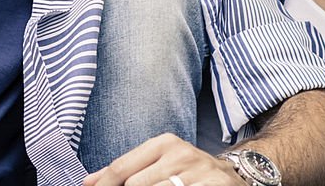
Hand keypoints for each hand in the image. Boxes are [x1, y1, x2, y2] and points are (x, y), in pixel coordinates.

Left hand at [83, 134, 242, 185]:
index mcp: (164, 143)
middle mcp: (180, 154)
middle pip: (136, 185)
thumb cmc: (187, 171)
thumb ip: (127, 170)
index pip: (123, 167)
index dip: (104, 183)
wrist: (234, 177)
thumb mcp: (159, 162)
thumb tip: (90, 181)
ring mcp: (198, 173)